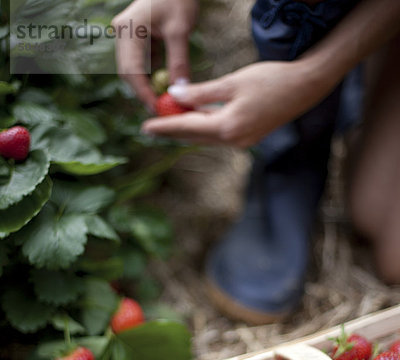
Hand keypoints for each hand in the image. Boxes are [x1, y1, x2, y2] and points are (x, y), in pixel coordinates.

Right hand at [112, 0, 198, 111]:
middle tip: (161, 109)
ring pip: (134, 71)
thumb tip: (179, 90)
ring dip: (148, 87)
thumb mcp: (180, 30)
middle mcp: (122, 34)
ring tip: (165, 101)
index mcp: (127, 30)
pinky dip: (152, 77)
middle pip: (128, 73)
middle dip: (144, 93)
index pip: (131, 70)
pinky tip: (165, 87)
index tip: (157, 108)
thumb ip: (178, 61)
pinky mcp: (137, 41)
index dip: (143, 93)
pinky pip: (142, 65)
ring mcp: (128, 37)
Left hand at [141, 60, 332, 146]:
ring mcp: (242, 142)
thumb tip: (175, 95)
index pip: (187, 128)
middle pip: (194, 137)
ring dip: (187, 131)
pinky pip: (218, 135)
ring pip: (206, 137)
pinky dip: (204, 128)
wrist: (305, 88)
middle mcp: (233, 140)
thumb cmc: (270, 80)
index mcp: (227, 127)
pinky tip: (195, 121)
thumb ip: (201, 92)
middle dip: (172, 131)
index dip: (164, 127)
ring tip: (167, 124)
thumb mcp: (232, 82)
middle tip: (151, 127)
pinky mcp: (248, 137)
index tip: (145, 127)